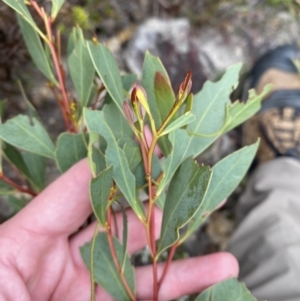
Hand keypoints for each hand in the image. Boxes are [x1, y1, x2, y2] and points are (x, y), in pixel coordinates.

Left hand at [0, 159, 237, 300]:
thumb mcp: (3, 271)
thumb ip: (48, 243)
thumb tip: (95, 181)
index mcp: (25, 243)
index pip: (76, 191)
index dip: (109, 163)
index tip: (144, 141)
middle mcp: (59, 264)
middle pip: (117, 226)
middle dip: (153, 210)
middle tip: (188, 198)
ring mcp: (83, 293)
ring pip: (139, 273)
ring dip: (179, 266)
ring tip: (224, 263)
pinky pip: (142, 300)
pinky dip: (171, 293)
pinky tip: (207, 291)